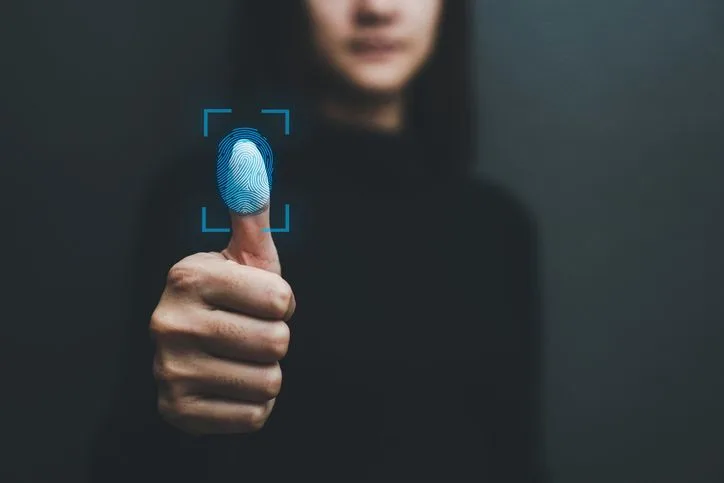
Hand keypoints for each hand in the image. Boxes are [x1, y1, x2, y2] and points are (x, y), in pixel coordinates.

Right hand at [150, 202, 294, 434]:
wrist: (189, 352)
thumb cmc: (227, 298)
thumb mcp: (241, 255)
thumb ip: (250, 209)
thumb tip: (246, 153)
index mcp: (188, 277)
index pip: (282, 300)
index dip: (280, 302)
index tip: (257, 301)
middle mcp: (170, 323)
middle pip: (277, 343)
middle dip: (273, 338)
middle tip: (249, 331)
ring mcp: (170, 371)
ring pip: (269, 382)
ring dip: (264, 372)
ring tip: (240, 356)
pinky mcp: (179, 410)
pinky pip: (253, 415)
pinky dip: (252, 403)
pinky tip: (232, 382)